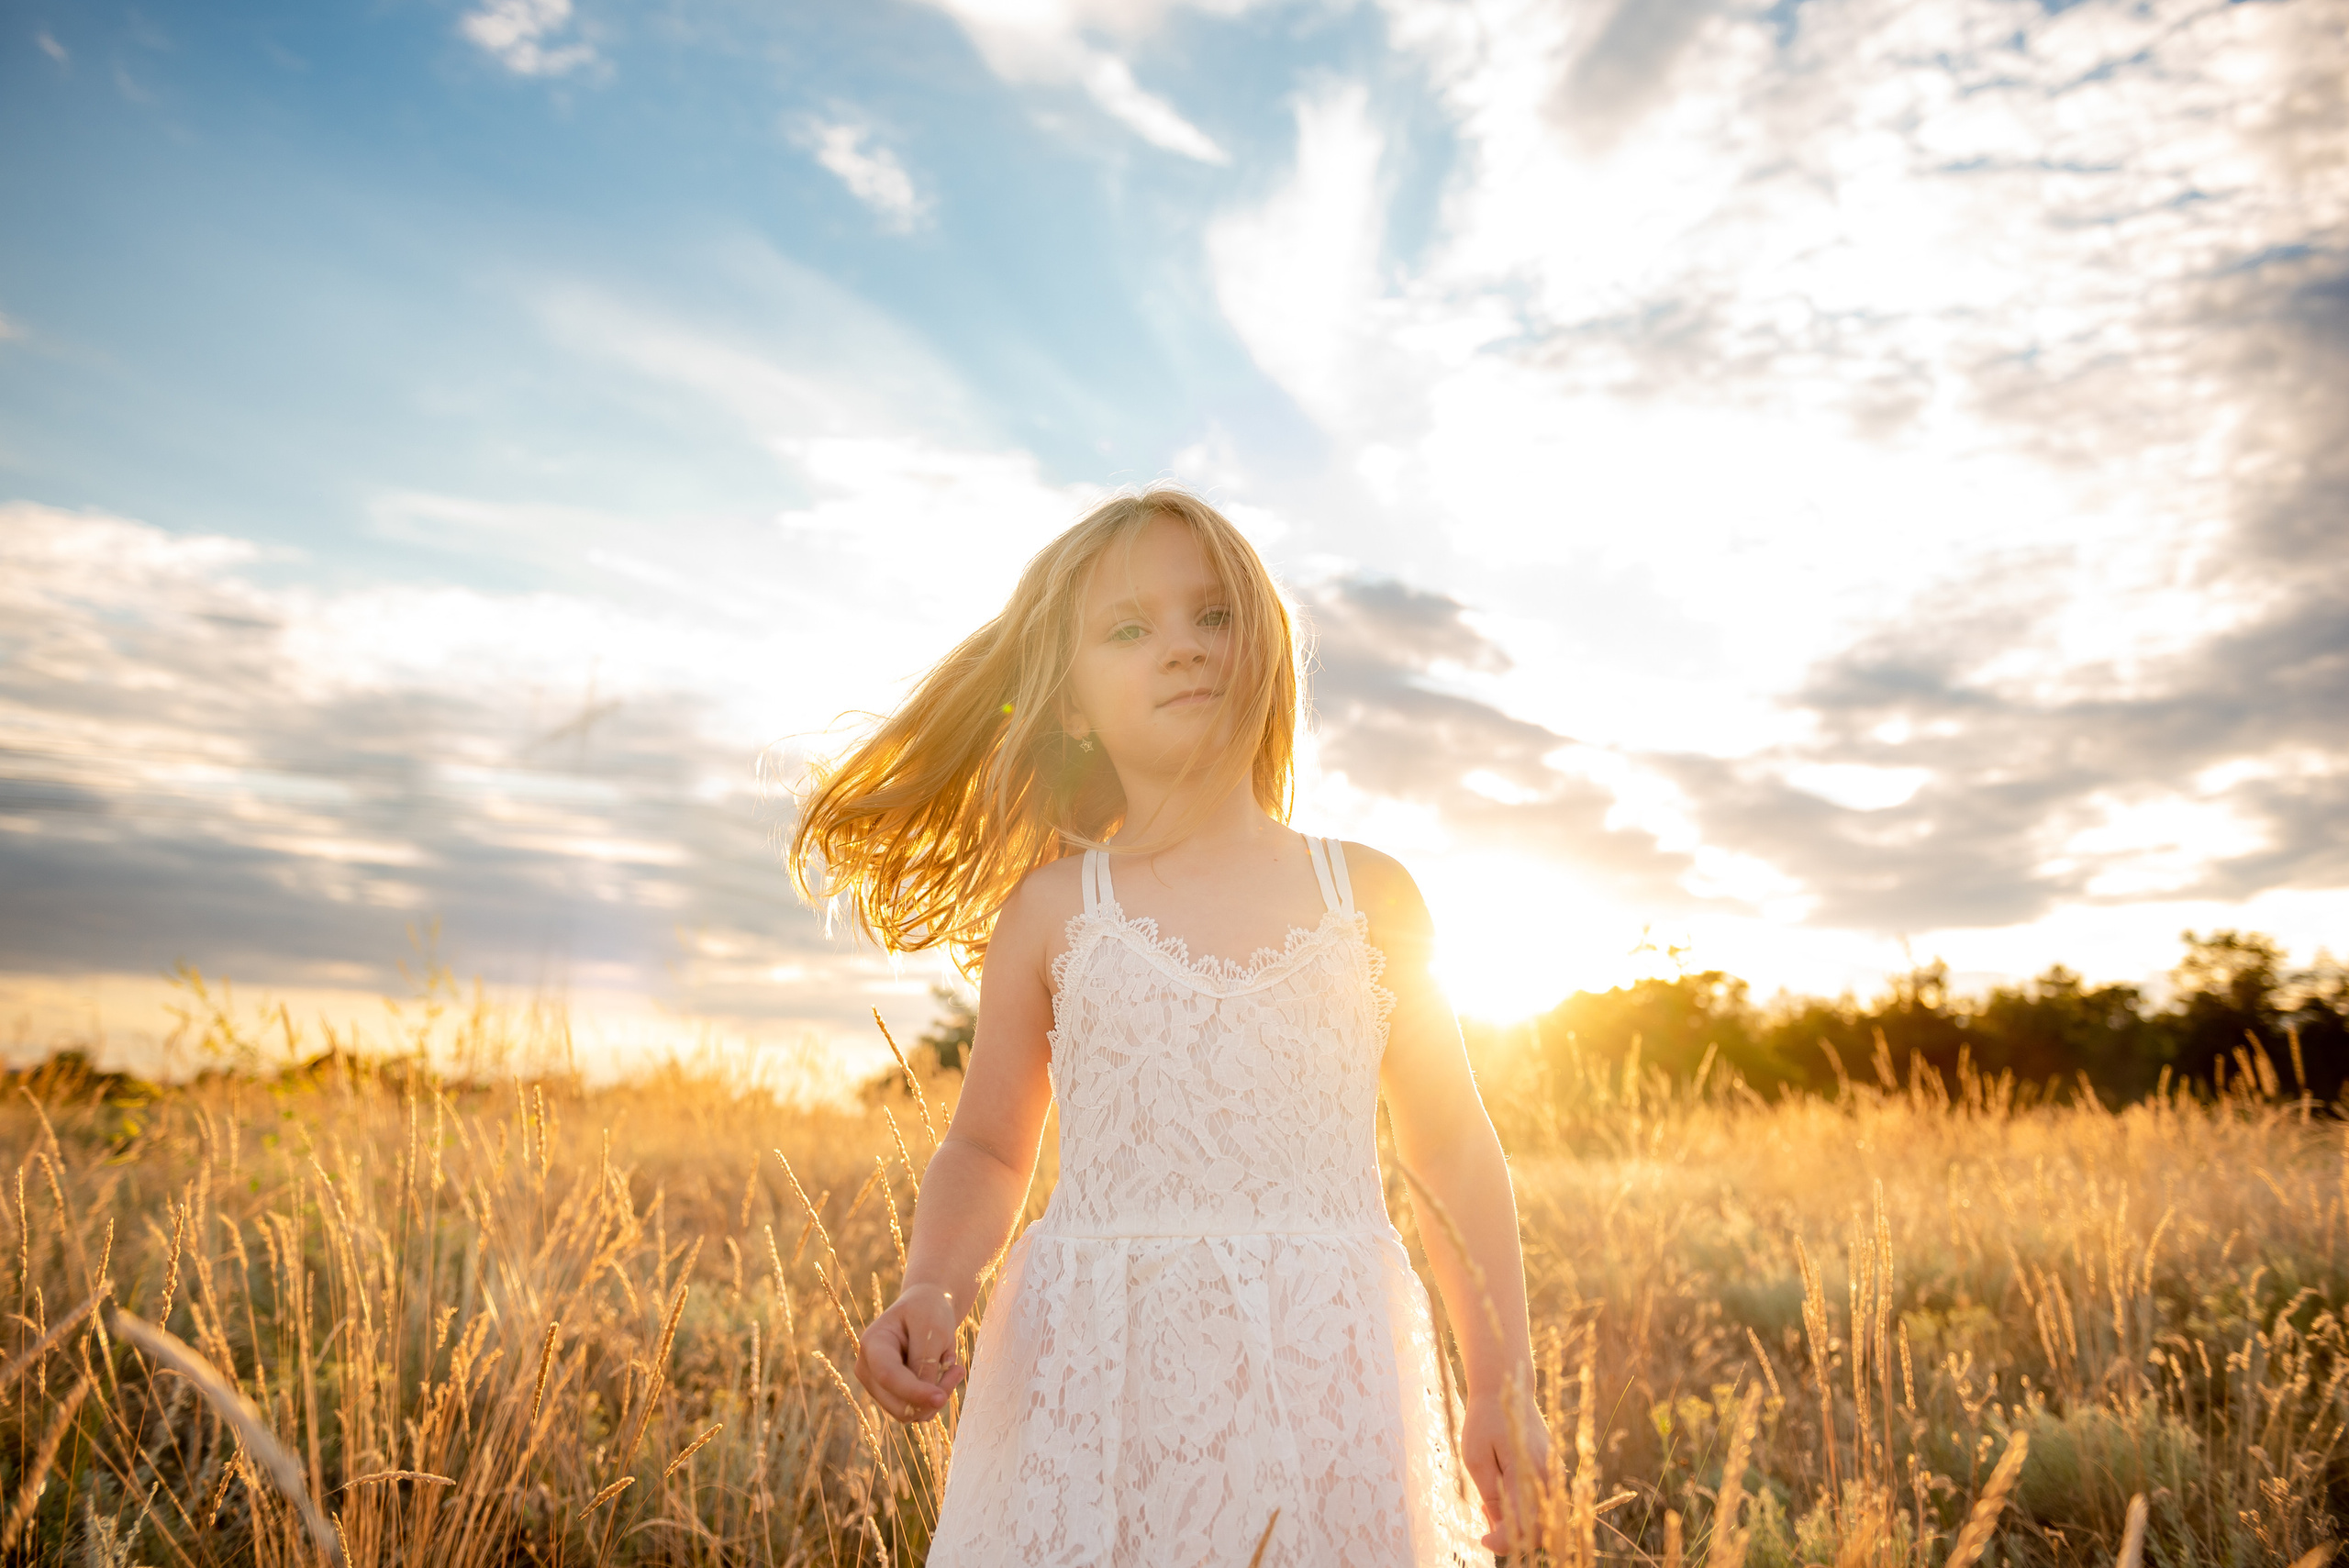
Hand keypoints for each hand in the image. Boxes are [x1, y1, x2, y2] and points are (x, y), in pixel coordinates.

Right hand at [854, 1283, 966, 1422]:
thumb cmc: (928, 1312)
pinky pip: (917, 1411)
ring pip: (910, 1413)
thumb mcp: (932, 1327)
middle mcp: (868, 1370)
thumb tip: (927, 1399)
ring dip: (937, 1395)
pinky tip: (945, 1374)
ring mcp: (878, 1387)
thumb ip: (926, 1361)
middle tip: (958, 1370)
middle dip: (932, 1395)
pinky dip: (935, 1397)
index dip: (913, 1391)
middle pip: (898, 1404)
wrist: (927, 1308)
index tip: (941, 1398)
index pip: (888, 1376)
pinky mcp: (893, 1397)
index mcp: (872, 1344)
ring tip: (953, 1367)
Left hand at [1461, 1390, 1552, 1553]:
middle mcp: (1548, 1475)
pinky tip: (1504, 1494)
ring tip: (1491, 1505)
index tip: (1483, 1538)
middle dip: (1513, 1537)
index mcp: (1528, 1471)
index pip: (1526, 1527)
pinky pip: (1545, 1503)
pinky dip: (1527, 1510)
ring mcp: (1554, 1472)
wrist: (1508, 1389)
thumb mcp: (1476, 1458)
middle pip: (1541, 1530)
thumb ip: (1491, 1495)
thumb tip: (1498, 1528)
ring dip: (1520, 1524)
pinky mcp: (1554, 1470)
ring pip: (1546, 1519)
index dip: (1505, 1542)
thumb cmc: (1485, 1421)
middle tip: (1486, 1520)